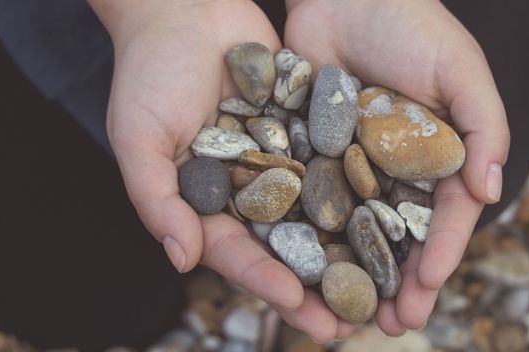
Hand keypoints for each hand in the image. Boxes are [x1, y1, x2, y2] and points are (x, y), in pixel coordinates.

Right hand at [89, 0, 361, 340]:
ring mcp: (278, 160)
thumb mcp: (138, 138)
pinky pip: (332, 163)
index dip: (266, 280)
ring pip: (317, 213)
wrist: (182, 7)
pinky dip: (358, 189)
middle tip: (349, 323)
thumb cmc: (147, 72)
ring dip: (345, 250)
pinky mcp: (305, 130)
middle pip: (285, 246)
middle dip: (315, 285)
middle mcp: (245, 189)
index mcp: (204, 202)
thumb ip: (156, 200)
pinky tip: (390, 214)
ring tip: (379, 285)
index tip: (299, 304)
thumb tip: (183, 260)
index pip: (237, 253)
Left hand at [285, 0, 509, 335]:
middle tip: (392, 324)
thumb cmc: (413, 24)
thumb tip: (492, 193)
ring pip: (355, 232)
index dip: (440, 254)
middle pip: (400, 237)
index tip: (428, 287)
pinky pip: (311, 201)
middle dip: (399, 283)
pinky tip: (303, 271)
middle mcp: (397, 169)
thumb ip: (485, 127)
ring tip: (349, 317)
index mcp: (439, 156)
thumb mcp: (461, 69)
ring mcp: (353, 165)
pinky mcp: (312, 155)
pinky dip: (310, 238)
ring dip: (355, 276)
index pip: (445, 216)